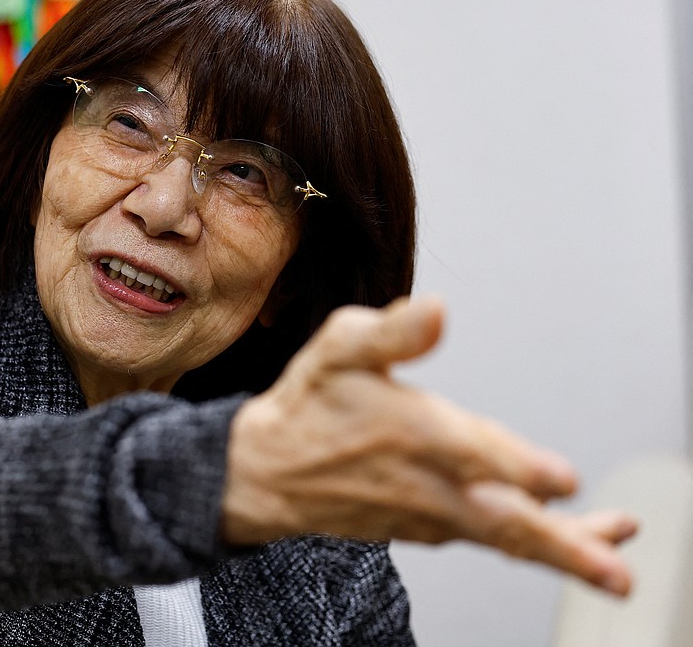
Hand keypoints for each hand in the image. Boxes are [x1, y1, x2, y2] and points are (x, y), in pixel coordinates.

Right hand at [222, 296, 636, 594]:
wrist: (267, 473)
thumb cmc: (308, 404)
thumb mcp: (336, 349)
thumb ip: (389, 331)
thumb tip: (436, 309)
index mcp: (410, 432)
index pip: (472, 453)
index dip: (518, 467)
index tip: (564, 480)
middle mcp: (428, 483)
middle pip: (502, 522)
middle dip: (563, 547)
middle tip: (612, 573)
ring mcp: (432, 514)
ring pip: (506, 540)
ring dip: (565, 554)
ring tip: (614, 571)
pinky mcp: (431, 530)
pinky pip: (491, 541)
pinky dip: (535, 545)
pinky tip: (570, 541)